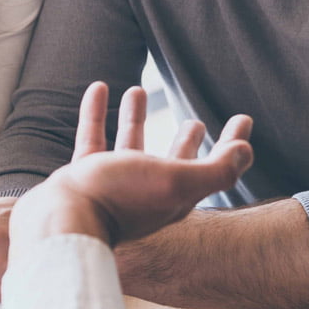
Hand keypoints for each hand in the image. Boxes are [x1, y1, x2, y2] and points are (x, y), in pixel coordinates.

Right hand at [14, 82, 252, 246]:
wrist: (62, 219)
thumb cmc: (120, 198)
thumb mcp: (176, 182)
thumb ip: (214, 170)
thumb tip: (246, 151)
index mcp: (175, 194)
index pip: (214, 167)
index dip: (231, 144)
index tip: (244, 118)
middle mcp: (147, 190)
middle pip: (174, 162)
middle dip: (186, 142)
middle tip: (195, 123)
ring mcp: (114, 184)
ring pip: (129, 145)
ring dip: (135, 118)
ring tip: (138, 90)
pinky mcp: (84, 176)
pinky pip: (92, 138)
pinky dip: (96, 112)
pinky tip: (98, 89)